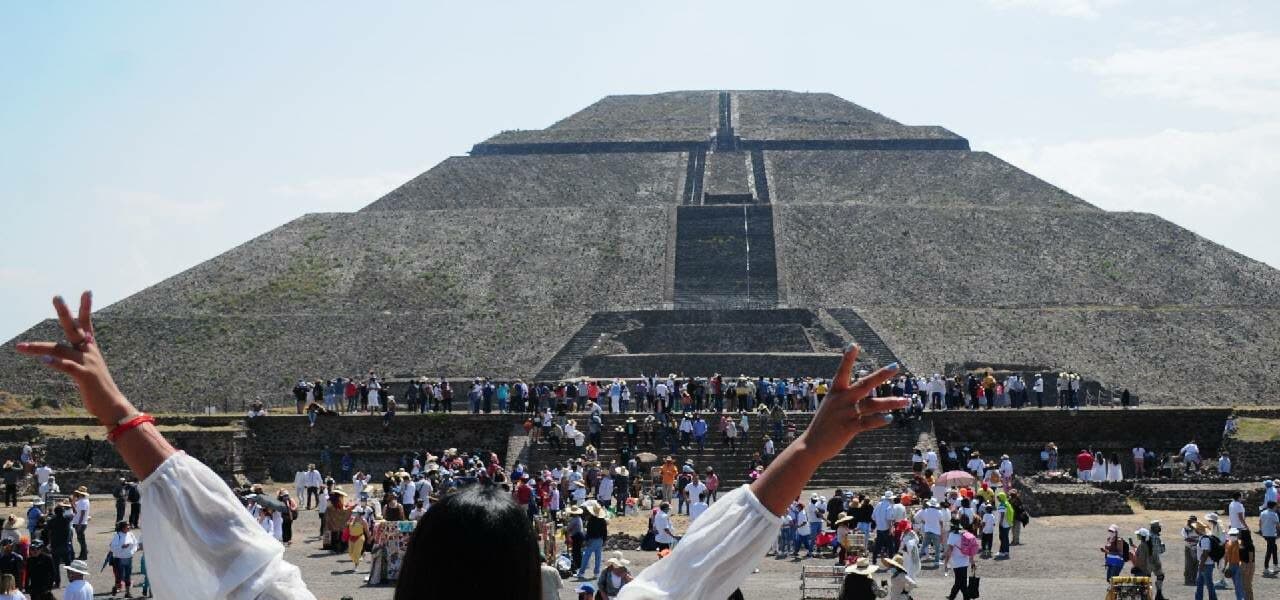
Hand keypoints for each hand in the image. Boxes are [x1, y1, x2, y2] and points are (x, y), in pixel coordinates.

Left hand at [15, 292, 133, 425]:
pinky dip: (55, 363)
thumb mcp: (89, 370)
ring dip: (38, 347)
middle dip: (65, 312)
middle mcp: (90, 352)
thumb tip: (63, 355)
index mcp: (91, 349)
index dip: (86, 308)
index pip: (87, 324)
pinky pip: (67, 367)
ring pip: (60, 350)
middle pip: (74, 328)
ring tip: (20, 346)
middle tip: (56, 297)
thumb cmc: (99, 390)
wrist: (113, 406)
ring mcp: (88, 363)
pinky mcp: (85, 376)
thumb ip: (76, 359)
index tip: (87, 291)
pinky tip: (43, 359)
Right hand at [796, 344, 907, 462]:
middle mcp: (841, 400)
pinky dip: (879, 420)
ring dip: (891, 402)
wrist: (811, 445)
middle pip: (864, 384)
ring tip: (906, 401)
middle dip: (881, 374)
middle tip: (895, 365)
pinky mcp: (848, 428)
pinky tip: (890, 418)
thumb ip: (849, 399)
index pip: (842, 371)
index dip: (847, 358)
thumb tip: (868, 393)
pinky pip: (867, 422)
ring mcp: (845, 414)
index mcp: (835, 392)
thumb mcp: (831, 406)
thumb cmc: (823, 425)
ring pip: (872, 405)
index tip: (854, 345)